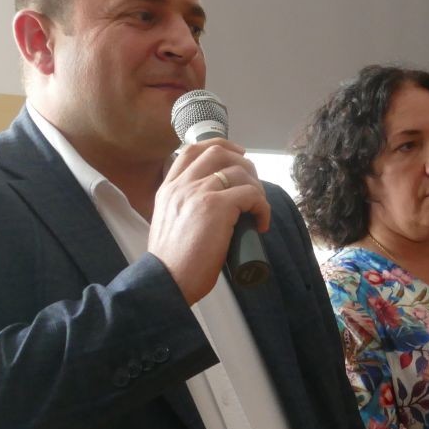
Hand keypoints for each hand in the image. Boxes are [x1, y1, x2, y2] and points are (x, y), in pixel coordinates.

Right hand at [148, 139, 269, 304]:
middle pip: (219, 152)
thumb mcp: (169, 224)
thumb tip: (215, 207)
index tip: (238, 156)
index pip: (193, 150)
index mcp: (168, 188)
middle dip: (243, 163)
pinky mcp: (216, 206)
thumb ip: (184, 208)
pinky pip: (252, 194)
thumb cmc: (172, 263)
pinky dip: (263, 207)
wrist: (166, 281)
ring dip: (256, 188)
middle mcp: (182, 185)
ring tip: (257, 211)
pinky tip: (261, 224)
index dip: (220, 146)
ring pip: (239, 171)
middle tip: (253, 186)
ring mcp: (199, 192)